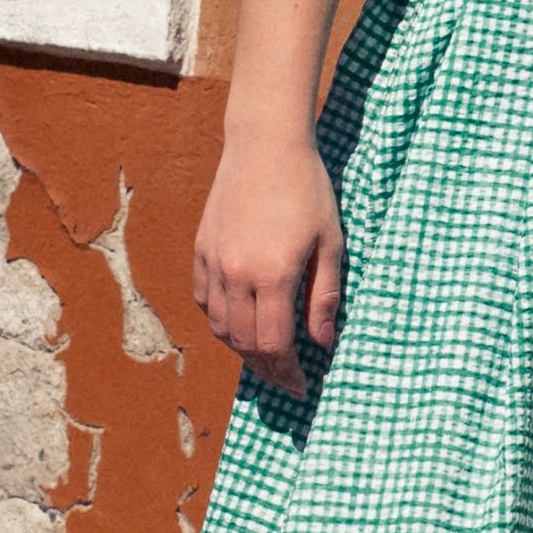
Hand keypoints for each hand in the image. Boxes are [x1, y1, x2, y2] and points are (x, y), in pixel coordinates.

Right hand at [193, 131, 344, 397]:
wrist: (266, 146)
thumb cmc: (308, 190)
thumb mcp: (331, 245)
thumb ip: (324, 297)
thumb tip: (322, 344)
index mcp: (272, 276)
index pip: (274, 345)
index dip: (288, 373)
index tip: (302, 386)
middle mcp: (236, 274)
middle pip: (245, 343)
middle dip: (267, 369)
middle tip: (287, 379)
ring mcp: (214, 262)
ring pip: (220, 326)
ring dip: (242, 349)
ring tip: (266, 356)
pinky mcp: (202, 249)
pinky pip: (205, 300)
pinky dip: (220, 321)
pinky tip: (239, 323)